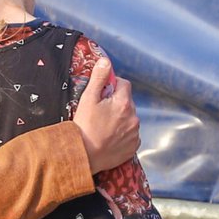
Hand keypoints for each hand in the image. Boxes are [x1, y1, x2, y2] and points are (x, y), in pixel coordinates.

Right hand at [71, 57, 139, 172]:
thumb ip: (98, 78)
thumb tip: (105, 62)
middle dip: (116, 103)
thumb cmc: (84, 128)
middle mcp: (133, 117)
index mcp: (123, 103)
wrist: (84, 156)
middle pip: (127, 102)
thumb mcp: (88, 99)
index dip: (112, 86)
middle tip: (100, 112)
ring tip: (103, 127)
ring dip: (120, 119)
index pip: (124, 84)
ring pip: (129, 118)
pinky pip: (131, 135)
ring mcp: (135, 133)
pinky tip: (109, 138)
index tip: (102, 94)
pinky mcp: (133, 147)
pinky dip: (123, 134)